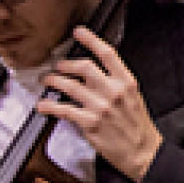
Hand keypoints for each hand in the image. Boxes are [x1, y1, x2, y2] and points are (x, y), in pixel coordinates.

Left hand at [38, 26, 163, 182]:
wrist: (141, 150)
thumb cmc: (135, 125)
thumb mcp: (132, 97)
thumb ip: (113, 82)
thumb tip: (90, 73)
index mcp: (126, 81)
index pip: (107, 54)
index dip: (90, 40)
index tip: (78, 32)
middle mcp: (114, 91)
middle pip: (84, 67)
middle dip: (65, 64)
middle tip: (56, 67)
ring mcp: (101, 106)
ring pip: (69, 86)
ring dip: (53, 81)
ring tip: (46, 80)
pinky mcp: (89, 122)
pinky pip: (63, 110)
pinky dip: (49, 106)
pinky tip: (42, 104)